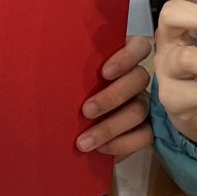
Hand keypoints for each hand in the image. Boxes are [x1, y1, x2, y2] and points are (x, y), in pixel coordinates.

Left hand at [77, 35, 153, 159]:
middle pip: (139, 79)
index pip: (139, 46)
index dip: (126, 57)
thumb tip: (50, 65)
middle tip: (85, 111)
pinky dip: (122, 143)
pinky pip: (144, 135)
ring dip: (111, 126)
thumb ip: (70, 69)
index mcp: (121, 58)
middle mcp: (136, 79)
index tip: (104, 73)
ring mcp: (144, 103)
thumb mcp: (68, 79)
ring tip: (84, 141)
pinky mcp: (146, 129)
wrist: (69, 130)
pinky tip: (101, 148)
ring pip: (139, 109)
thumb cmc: (67, 95)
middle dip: (112, 96)